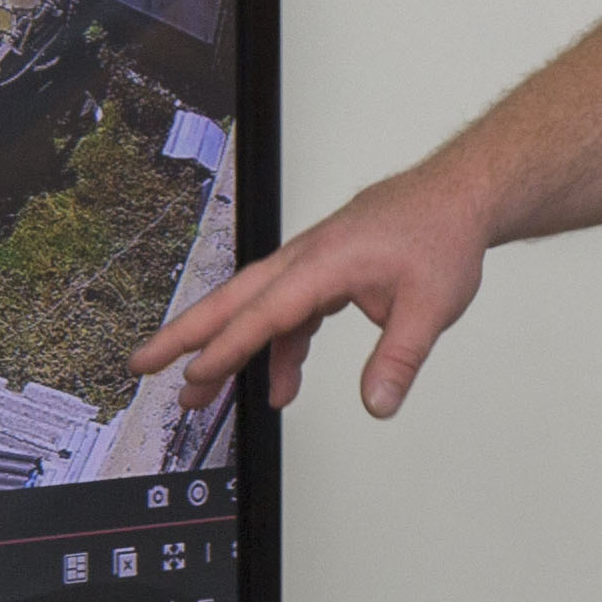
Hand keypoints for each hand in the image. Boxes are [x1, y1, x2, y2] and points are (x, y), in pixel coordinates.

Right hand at [132, 164, 491, 417]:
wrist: (458, 197)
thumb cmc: (441, 235)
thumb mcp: (431, 307)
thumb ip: (399, 360)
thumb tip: (378, 404)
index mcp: (325, 261)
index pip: (265, 312)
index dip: (227, 349)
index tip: (194, 377)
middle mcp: (308, 258)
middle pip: (233, 300)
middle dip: (184, 335)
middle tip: (143, 365)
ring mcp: (311, 263)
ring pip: (254, 307)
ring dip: (227, 349)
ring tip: (200, 393)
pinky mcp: (323, 271)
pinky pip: (285, 312)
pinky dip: (276, 346)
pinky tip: (280, 380)